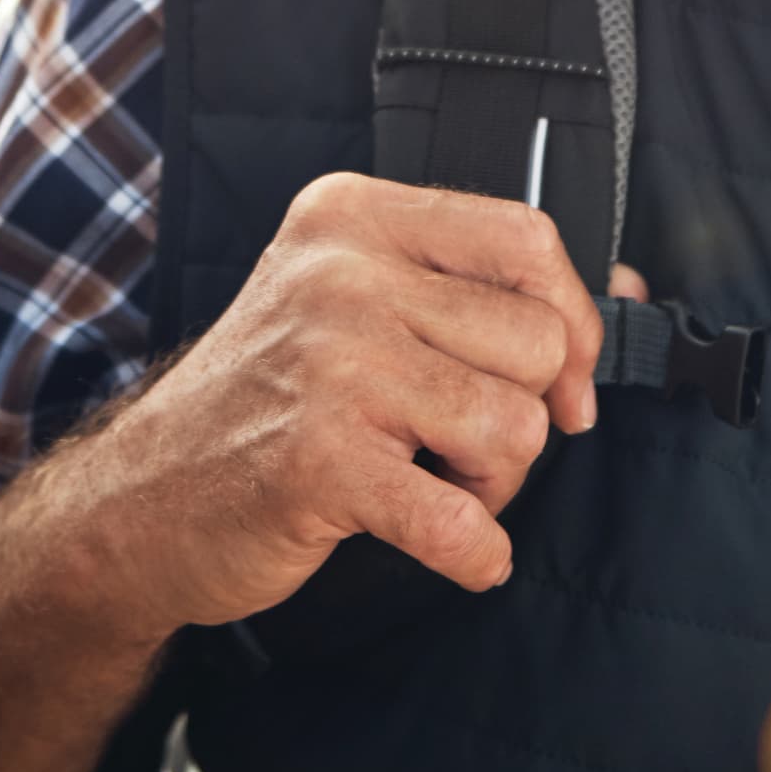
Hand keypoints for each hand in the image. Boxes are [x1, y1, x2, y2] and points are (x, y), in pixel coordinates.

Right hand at [59, 174, 609, 635]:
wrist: (142, 499)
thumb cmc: (270, 398)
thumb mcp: (356, 301)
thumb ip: (480, 287)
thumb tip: (628, 291)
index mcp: (352, 218)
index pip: (525, 237)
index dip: (571, 316)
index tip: (565, 377)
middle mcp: (341, 275)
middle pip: (533, 340)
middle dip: (524, 413)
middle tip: (463, 443)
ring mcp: (330, 366)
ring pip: (515, 426)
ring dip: (497, 482)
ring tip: (437, 482)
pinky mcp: (322, 463)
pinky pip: (464, 520)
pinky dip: (478, 553)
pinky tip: (456, 550)